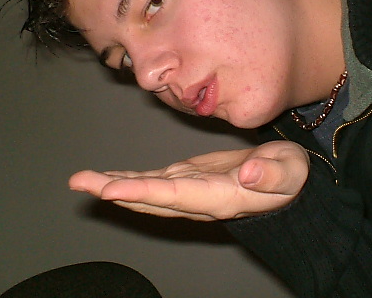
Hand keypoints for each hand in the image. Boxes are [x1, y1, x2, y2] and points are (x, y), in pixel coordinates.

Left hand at [69, 140, 308, 220]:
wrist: (287, 183)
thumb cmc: (290, 175)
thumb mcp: (290, 171)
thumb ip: (273, 174)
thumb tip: (250, 173)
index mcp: (221, 196)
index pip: (176, 195)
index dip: (143, 192)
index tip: (112, 190)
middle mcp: (199, 199)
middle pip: (151, 198)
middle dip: (114, 190)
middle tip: (81, 183)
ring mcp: (191, 191)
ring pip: (147, 191)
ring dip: (114, 186)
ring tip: (83, 181)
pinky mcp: (189, 179)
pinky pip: (154, 183)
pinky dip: (130, 180)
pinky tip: (110, 179)